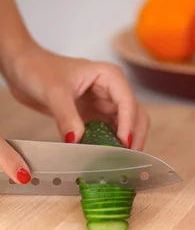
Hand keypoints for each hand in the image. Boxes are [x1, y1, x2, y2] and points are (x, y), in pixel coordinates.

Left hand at [0, 43, 148, 183]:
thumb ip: (66, 116)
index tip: (123, 144)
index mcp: (109, 76)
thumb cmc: (39, 69)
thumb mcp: (53, 92)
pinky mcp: (95, 116)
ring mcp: (105, 104)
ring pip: (125, 126)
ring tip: (118, 160)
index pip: (128, 102)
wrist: (23, 68)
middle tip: (128, 158)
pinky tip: (104, 157)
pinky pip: (109, 133)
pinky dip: (109, 145)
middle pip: (136, 115)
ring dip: (125, 143)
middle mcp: (112, 90)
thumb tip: (76, 142)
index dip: (129, 124)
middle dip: (134, 136)